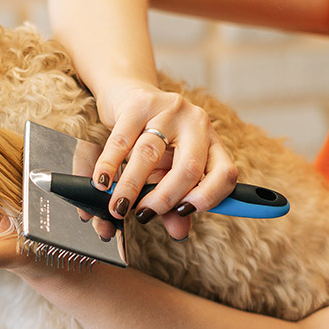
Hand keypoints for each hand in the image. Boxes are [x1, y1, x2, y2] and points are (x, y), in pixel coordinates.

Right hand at [92, 82, 237, 239]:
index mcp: (212, 143)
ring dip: (132, 186)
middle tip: (143, 215)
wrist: (128, 96)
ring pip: (151, 153)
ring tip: (119, 206)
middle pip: (189, 167)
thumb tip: (179, 232)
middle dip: (164, 199)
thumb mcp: (166, 173)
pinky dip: (110, 166)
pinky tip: (103, 182)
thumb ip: (175, 204)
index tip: (183, 214)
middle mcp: (197, 123)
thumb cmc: (152, 141)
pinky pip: (122, 140)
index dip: (208, 198)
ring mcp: (170, 109)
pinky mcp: (140, 102)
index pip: (225, 174)